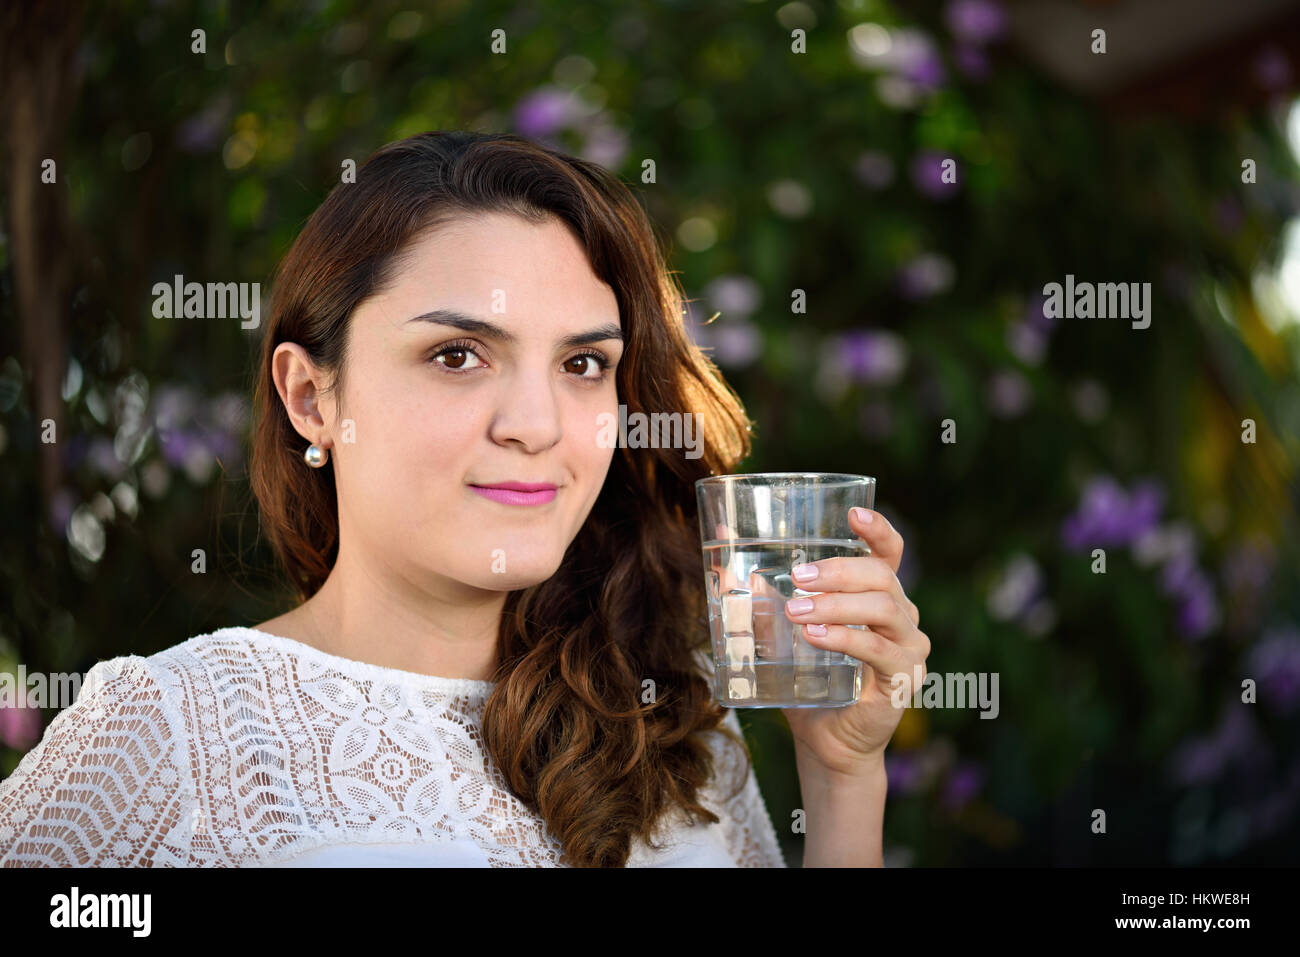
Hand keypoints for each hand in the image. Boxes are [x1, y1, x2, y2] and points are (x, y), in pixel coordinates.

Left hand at [780, 507, 928, 779]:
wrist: (827, 744)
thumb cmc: (807, 683)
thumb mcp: (777, 632)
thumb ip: (758, 592)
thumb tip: (718, 542)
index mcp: (880, 596)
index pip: (889, 552)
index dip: (877, 529)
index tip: (852, 514)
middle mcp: (903, 616)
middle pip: (882, 576)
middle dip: (838, 571)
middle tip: (796, 577)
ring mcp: (909, 647)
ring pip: (883, 609)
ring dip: (836, 605)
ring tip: (795, 610)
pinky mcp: (904, 679)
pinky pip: (879, 651)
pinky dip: (845, 639)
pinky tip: (815, 636)